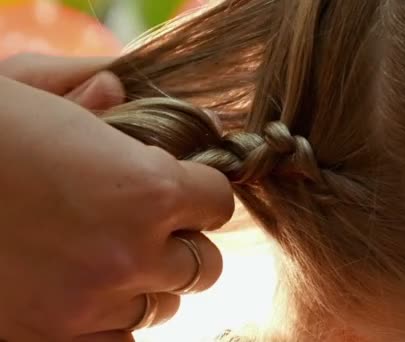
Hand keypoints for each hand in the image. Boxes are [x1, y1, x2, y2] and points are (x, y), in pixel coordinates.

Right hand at [0, 56, 233, 340]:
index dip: (203, 190)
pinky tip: (88, 293)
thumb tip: (121, 92)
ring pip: (163, 306)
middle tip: (152, 226)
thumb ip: (93, 91)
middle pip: (204, 264)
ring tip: (113, 258)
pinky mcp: (47, 340)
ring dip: (150, 282)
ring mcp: (90, 304)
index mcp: (146, 188)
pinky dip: (112, 321)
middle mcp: (131, 253)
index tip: (187, 186)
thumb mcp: (33, 88)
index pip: (218, 202)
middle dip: (184, 242)